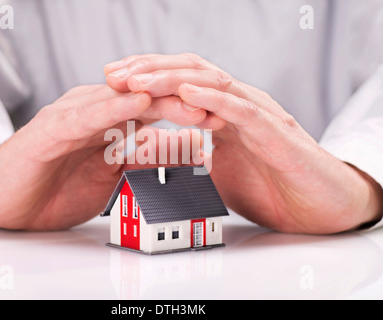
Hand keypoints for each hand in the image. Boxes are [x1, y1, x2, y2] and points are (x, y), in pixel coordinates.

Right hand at [0, 85, 207, 229]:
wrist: (5, 202)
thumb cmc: (55, 188)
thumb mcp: (109, 177)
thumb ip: (140, 160)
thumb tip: (179, 153)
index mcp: (108, 123)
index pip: (155, 110)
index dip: (188, 112)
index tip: (222, 119)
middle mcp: (92, 113)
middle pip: (144, 100)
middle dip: (182, 102)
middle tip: (217, 107)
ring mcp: (71, 117)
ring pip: (119, 102)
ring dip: (156, 99)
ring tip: (188, 100)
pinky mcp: (49, 129)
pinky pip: (85, 116)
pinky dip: (111, 108)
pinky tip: (136, 102)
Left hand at [105, 53, 382, 233]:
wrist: (319, 207)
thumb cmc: (271, 187)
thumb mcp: (218, 171)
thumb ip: (192, 157)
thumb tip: (159, 154)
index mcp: (224, 113)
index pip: (182, 81)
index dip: (146, 78)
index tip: (111, 81)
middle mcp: (239, 105)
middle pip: (191, 71)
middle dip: (150, 69)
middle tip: (113, 72)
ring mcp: (258, 115)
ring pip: (213, 83)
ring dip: (172, 78)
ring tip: (138, 79)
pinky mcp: (275, 133)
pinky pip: (242, 109)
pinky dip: (212, 99)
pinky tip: (186, 92)